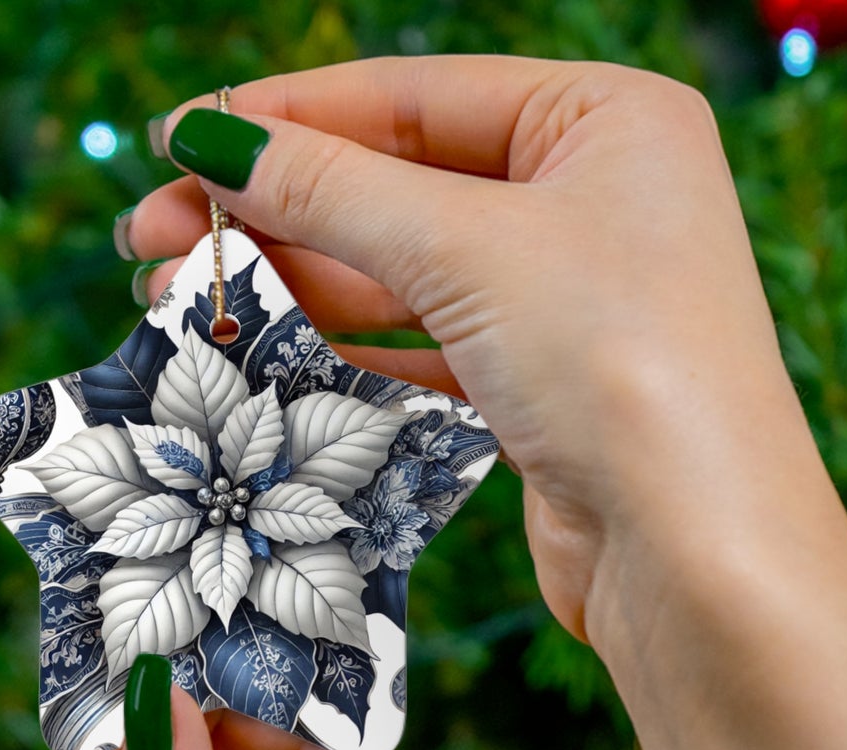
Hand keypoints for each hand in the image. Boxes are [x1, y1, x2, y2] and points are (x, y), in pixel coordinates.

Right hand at [125, 56, 807, 644]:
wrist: (696, 555)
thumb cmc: (617, 365)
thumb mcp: (467, 248)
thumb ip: (333, 189)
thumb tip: (210, 140)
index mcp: (606, 119)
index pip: (414, 96)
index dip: (286, 118)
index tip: (175, 141)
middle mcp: (594, 198)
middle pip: (400, 183)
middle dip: (274, 209)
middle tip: (150, 237)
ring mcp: (570, 298)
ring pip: (405, 270)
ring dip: (296, 282)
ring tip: (181, 296)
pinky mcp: (545, 386)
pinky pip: (426, 344)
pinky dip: (347, 346)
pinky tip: (268, 348)